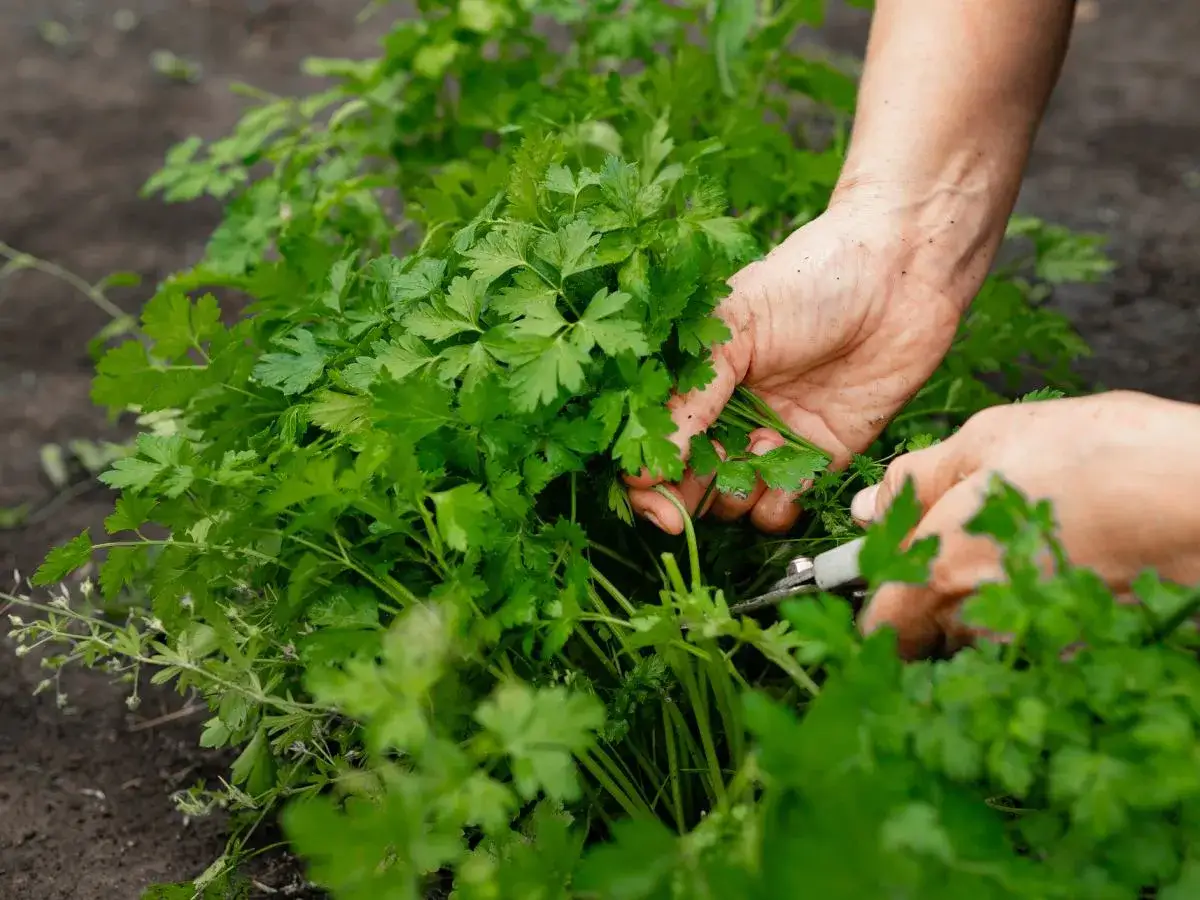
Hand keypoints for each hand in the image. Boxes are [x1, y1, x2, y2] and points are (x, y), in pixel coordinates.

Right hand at [624, 192, 971, 534]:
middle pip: (686, 481)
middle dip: (681, 500)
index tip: (650, 497)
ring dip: (735, 496)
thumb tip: (646, 467)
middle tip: (682, 508)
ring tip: (759, 455)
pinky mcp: (820, 456)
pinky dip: (779, 505)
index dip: (645, 475)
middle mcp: (729, 413)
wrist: (902, 273)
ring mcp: (773, 438)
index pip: (655, 438)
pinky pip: (783, 506)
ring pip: (732, 501)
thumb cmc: (811, 280)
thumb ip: (692, 395)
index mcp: (698, 377)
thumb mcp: (736, 324)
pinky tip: (793, 474)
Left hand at [850, 391, 1199, 658]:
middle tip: (970, 546)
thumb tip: (867, 507)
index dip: (876, 604)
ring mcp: (1034, 644)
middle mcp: (980, 622)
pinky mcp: (1082, 652)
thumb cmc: (1096, 455)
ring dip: (988, 608)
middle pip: (929, 635)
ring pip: (983, 639)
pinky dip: (1038, 618)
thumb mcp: (987, 440)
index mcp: (941, 571)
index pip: (879, 627)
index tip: (888, 578)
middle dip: (933, 601)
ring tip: (1028, 549)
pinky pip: (1035, 643)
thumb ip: (915, 481)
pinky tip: (1065, 572)